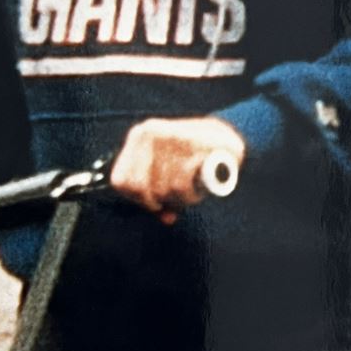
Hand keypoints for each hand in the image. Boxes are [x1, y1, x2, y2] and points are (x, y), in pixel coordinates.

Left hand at [110, 117, 245, 223]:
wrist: (229, 134)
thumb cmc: (194, 157)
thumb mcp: (168, 169)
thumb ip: (159, 194)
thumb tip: (165, 217)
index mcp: (138, 136)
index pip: (121, 181)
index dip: (138, 199)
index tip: (156, 201)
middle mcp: (149, 133)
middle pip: (142, 189)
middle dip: (161, 200)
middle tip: (177, 197)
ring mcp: (169, 136)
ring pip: (163, 189)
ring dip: (181, 198)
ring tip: (193, 190)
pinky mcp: (190, 143)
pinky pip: (181, 185)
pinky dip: (191, 194)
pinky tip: (200, 187)